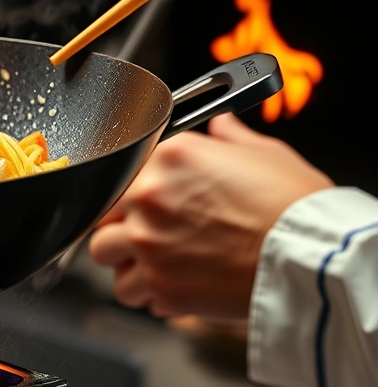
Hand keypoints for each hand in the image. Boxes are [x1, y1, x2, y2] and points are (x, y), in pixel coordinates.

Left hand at [88, 113, 333, 318]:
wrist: (311, 257)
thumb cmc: (294, 207)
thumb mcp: (265, 154)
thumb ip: (230, 139)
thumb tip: (220, 125)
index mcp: (169, 157)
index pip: (126, 169)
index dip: (136, 187)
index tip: (148, 199)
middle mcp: (149, 197)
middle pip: (105, 210)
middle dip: (122, 221)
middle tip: (146, 230)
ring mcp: (148, 242)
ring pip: (104, 253)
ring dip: (124, 258)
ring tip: (151, 260)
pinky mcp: (158, 285)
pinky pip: (128, 291)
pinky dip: (144, 292)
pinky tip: (166, 285)